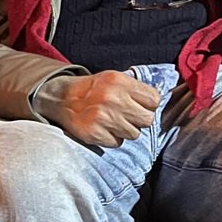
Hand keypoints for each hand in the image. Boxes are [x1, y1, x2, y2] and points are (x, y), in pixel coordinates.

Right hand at [38, 71, 160, 147]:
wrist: (64, 98)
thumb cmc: (94, 89)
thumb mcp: (115, 79)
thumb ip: (135, 89)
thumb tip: (158, 102)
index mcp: (120, 82)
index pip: (154, 100)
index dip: (149, 105)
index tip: (141, 105)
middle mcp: (113, 99)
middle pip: (147, 120)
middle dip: (139, 119)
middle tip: (128, 115)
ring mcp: (104, 118)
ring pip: (134, 134)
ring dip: (125, 130)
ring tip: (113, 121)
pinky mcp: (95, 133)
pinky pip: (118, 143)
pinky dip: (112, 138)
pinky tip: (104, 128)